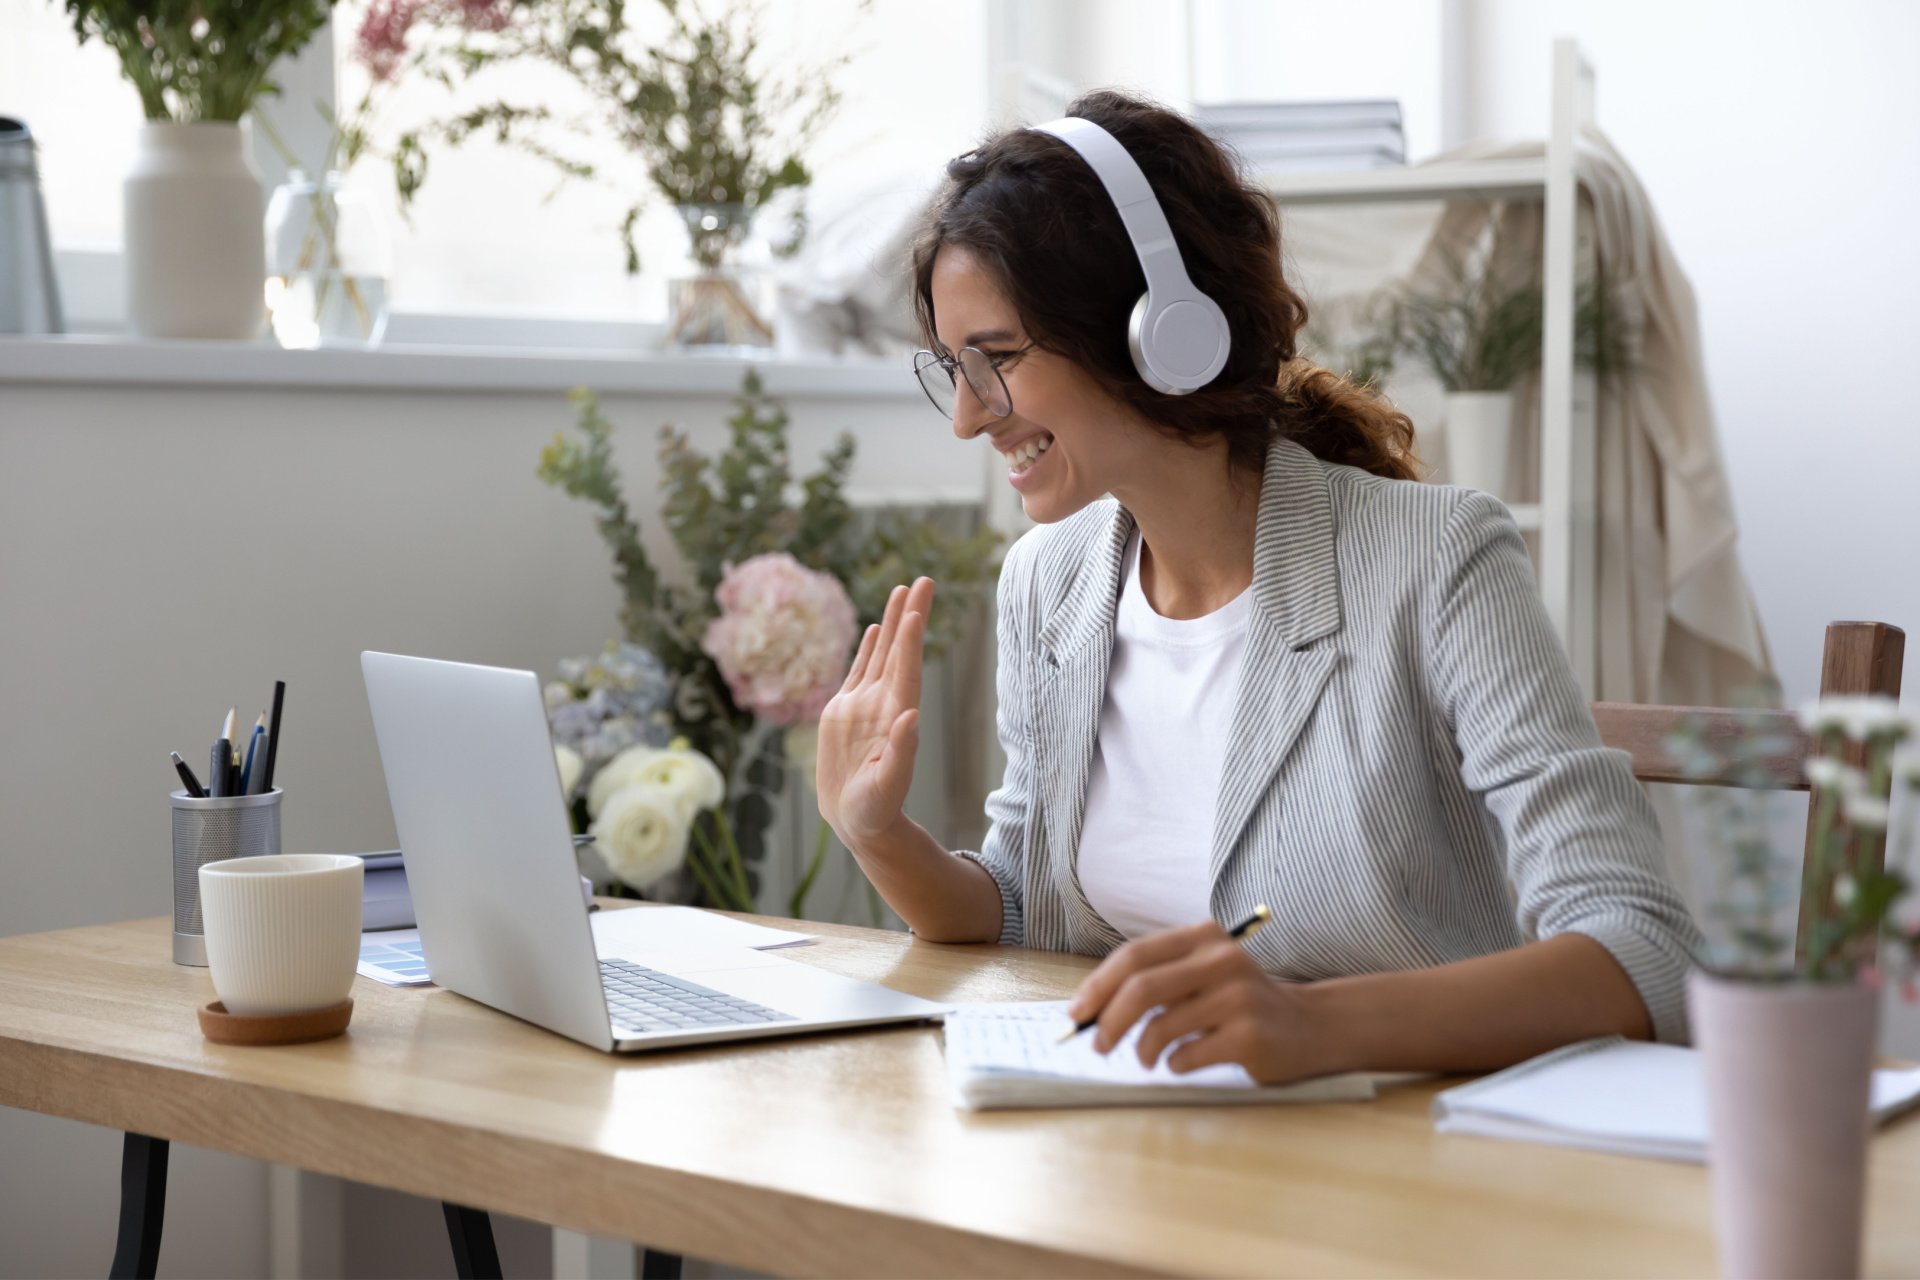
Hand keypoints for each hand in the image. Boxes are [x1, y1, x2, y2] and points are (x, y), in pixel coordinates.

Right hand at [816, 578, 933, 852]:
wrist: (859, 821)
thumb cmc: (877, 810)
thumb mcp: (888, 785)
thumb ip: (901, 752)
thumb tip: (911, 716)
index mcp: (897, 718)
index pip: (907, 671)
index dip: (911, 641)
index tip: (917, 610)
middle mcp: (884, 704)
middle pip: (900, 651)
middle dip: (911, 615)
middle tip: (924, 579)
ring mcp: (865, 705)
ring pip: (882, 653)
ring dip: (894, 622)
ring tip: (902, 589)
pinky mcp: (845, 712)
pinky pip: (860, 670)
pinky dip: (870, 648)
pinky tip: (879, 627)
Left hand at [1066, 921, 1336, 1083]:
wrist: (1312, 1027)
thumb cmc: (1241, 1004)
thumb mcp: (1204, 974)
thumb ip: (1158, 981)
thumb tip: (1091, 1010)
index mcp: (1203, 937)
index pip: (1134, 956)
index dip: (1098, 986)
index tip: (1077, 1014)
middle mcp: (1221, 960)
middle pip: (1141, 989)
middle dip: (1108, 1021)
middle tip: (1098, 1046)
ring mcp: (1238, 997)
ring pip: (1160, 1027)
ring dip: (1142, 1051)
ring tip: (1148, 1058)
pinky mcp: (1249, 1036)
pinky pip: (1186, 1056)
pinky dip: (1174, 1065)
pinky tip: (1184, 1063)